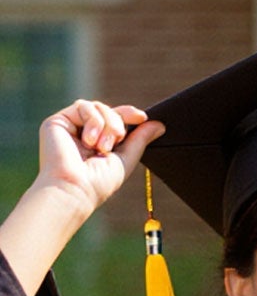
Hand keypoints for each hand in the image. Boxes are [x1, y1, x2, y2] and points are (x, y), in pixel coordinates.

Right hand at [34, 101, 158, 219]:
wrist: (75, 188)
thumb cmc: (99, 182)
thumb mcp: (126, 159)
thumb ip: (140, 140)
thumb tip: (159, 124)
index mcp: (98, 141)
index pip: (115, 119)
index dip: (129, 114)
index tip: (142, 117)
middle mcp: (83, 132)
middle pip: (108, 110)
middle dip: (118, 123)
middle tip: (115, 143)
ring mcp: (70, 126)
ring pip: (97, 106)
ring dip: (107, 124)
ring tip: (102, 147)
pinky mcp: (57, 121)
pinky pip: (83, 106)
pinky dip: (93, 121)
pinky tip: (89, 141)